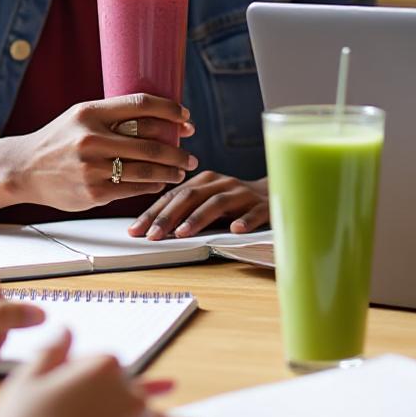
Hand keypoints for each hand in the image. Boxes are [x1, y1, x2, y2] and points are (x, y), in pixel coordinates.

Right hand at [0, 330, 201, 416]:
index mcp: (105, 369)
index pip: (105, 362)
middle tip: (83, 413)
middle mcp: (130, 396)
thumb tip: (65, 331)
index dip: (87, 373)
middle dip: (108, 397)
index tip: (73, 385)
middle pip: (126, 389)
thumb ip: (51, 352)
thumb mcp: (26, 382)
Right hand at [4, 95, 198, 211]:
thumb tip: (163, 119)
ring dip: (170, 172)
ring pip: (146, 170)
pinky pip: (133, 189)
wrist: (24, 169)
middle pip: (151, 143)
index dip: (171, 111)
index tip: (187, 119)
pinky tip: (159, 183)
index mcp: (90, 113)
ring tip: (181, 171)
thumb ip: (115, 115)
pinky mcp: (93, 193)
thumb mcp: (81, 116)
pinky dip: (152, 186)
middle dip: (178, 151)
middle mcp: (91, 139)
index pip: (142, 105)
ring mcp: (91, 168)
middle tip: (191, 156)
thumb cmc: (60, 139)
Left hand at [130, 172, 267, 239]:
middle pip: (191, 196)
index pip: (174, 195)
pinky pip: (255, 212)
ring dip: (198, 218)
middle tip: (153, 235)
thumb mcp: (210, 202)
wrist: (280, 194)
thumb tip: (154, 229)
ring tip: (183, 234)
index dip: (153, 212)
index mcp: (206, 181)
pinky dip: (245, 220)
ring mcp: (244, 194)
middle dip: (168, 216)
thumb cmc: (237, 203)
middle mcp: (223, 184)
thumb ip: (188, 210)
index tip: (135, 230)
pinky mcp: (266, 206)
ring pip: (218, 203)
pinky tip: (236, 230)